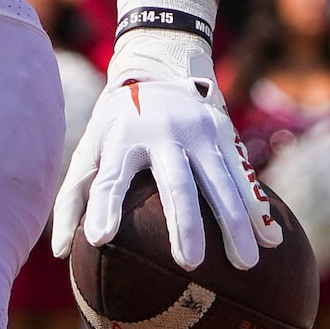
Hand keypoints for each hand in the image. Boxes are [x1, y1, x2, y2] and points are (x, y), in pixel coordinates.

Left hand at [52, 27, 280, 271]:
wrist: (158, 65)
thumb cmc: (116, 125)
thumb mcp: (90, 149)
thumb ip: (74, 198)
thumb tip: (58, 253)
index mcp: (122, 137)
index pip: (112, 176)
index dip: (104, 206)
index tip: (100, 239)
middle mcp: (162, 132)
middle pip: (176, 183)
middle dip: (185, 222)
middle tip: (189, 263)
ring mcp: (197, 130)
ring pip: (220, 181)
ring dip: (234, 222)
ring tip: (245, 263)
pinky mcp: (222, 129)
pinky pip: (243, 173)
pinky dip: (257, 206)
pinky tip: (270, 239)